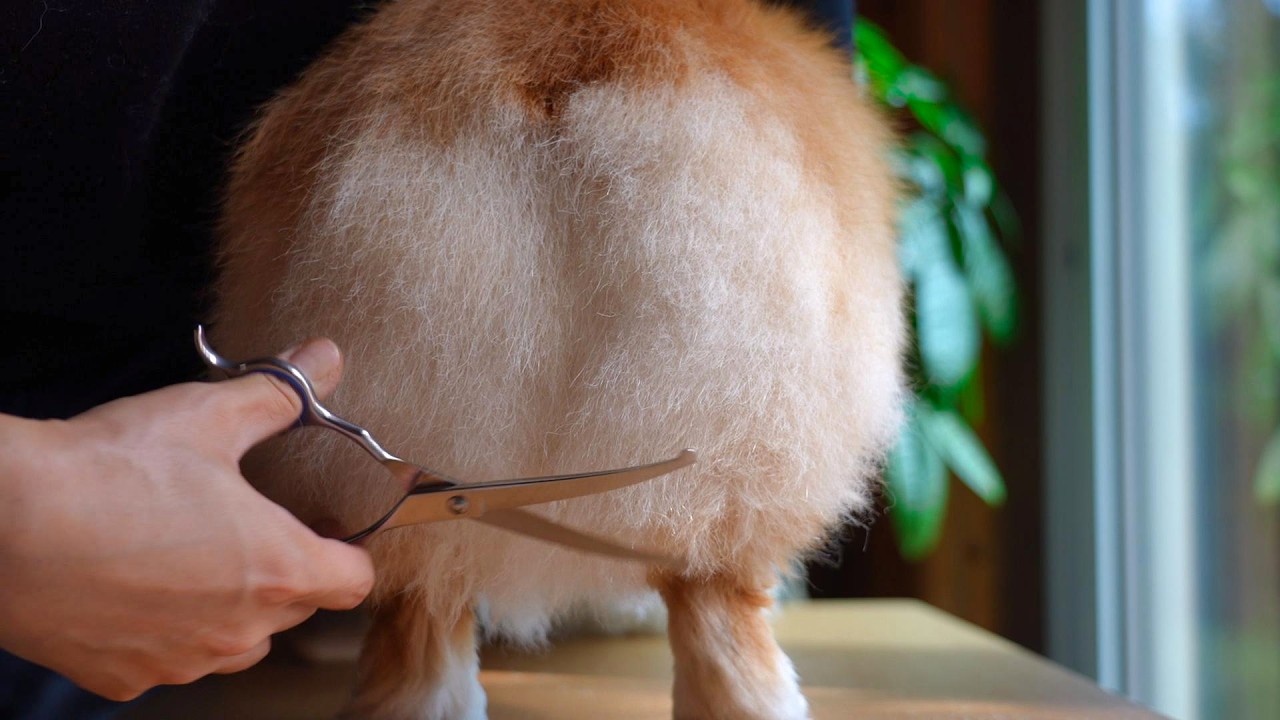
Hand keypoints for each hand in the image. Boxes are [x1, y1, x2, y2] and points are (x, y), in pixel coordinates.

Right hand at [0, 339, 373, 700]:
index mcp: (279, 569)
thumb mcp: (207, 415)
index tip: (327, 530)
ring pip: (237, 643)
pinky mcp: (126, 678)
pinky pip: (171, 659)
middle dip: (286, 571)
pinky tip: (136, 586)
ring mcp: (183, 662)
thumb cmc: (112, 468)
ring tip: (191, 556)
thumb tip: (325, 357)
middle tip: (247, 526)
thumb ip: (280, 393)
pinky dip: (166, 630)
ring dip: (230, 608)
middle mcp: (241, 631)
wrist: (1, 522)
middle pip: (297, 609)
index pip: (354, 581)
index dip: (347, 552)